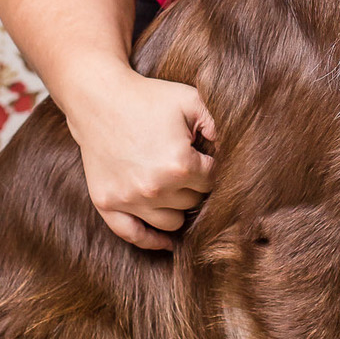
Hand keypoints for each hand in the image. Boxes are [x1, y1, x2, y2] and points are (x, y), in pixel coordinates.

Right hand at [64, 61, 215, 250]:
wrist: (98, 99)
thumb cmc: (148, 98)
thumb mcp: (190, 100)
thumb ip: (220, 124)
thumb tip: (240, 150)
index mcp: (180, 165)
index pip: (213, 181)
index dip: (212, 167)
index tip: (205, 157)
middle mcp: (155, 188)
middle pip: (194, 202)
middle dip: (195, 185)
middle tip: (187, 168)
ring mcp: (129, 199)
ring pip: (171, 222)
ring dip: (177, 207)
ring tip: (175, 188)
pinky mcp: (107, 204)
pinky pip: (133, 235)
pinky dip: (151, 240)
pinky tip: (166, 241)